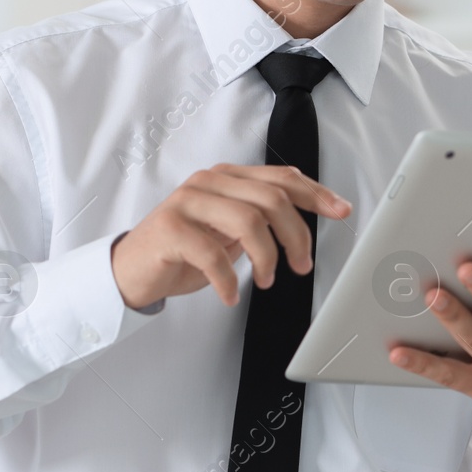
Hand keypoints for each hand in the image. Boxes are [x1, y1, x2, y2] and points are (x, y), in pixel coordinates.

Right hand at [111, 163, 351, 310]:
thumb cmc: (184, 252)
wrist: (131, 270)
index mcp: (227, 177)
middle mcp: (208, 182)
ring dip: (266, 258)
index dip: (315, 194)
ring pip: (248, 221)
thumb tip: (304, 219)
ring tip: (265, 280)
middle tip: (301, 266)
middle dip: (296, 236)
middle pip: (271, 199)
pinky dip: (229, 280)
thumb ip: (259, 217)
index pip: (281, 177)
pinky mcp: (169, 228)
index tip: (340, 211)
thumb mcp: (229, 231)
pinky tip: (230, 294)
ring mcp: (187, 202)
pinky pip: (213, 253)